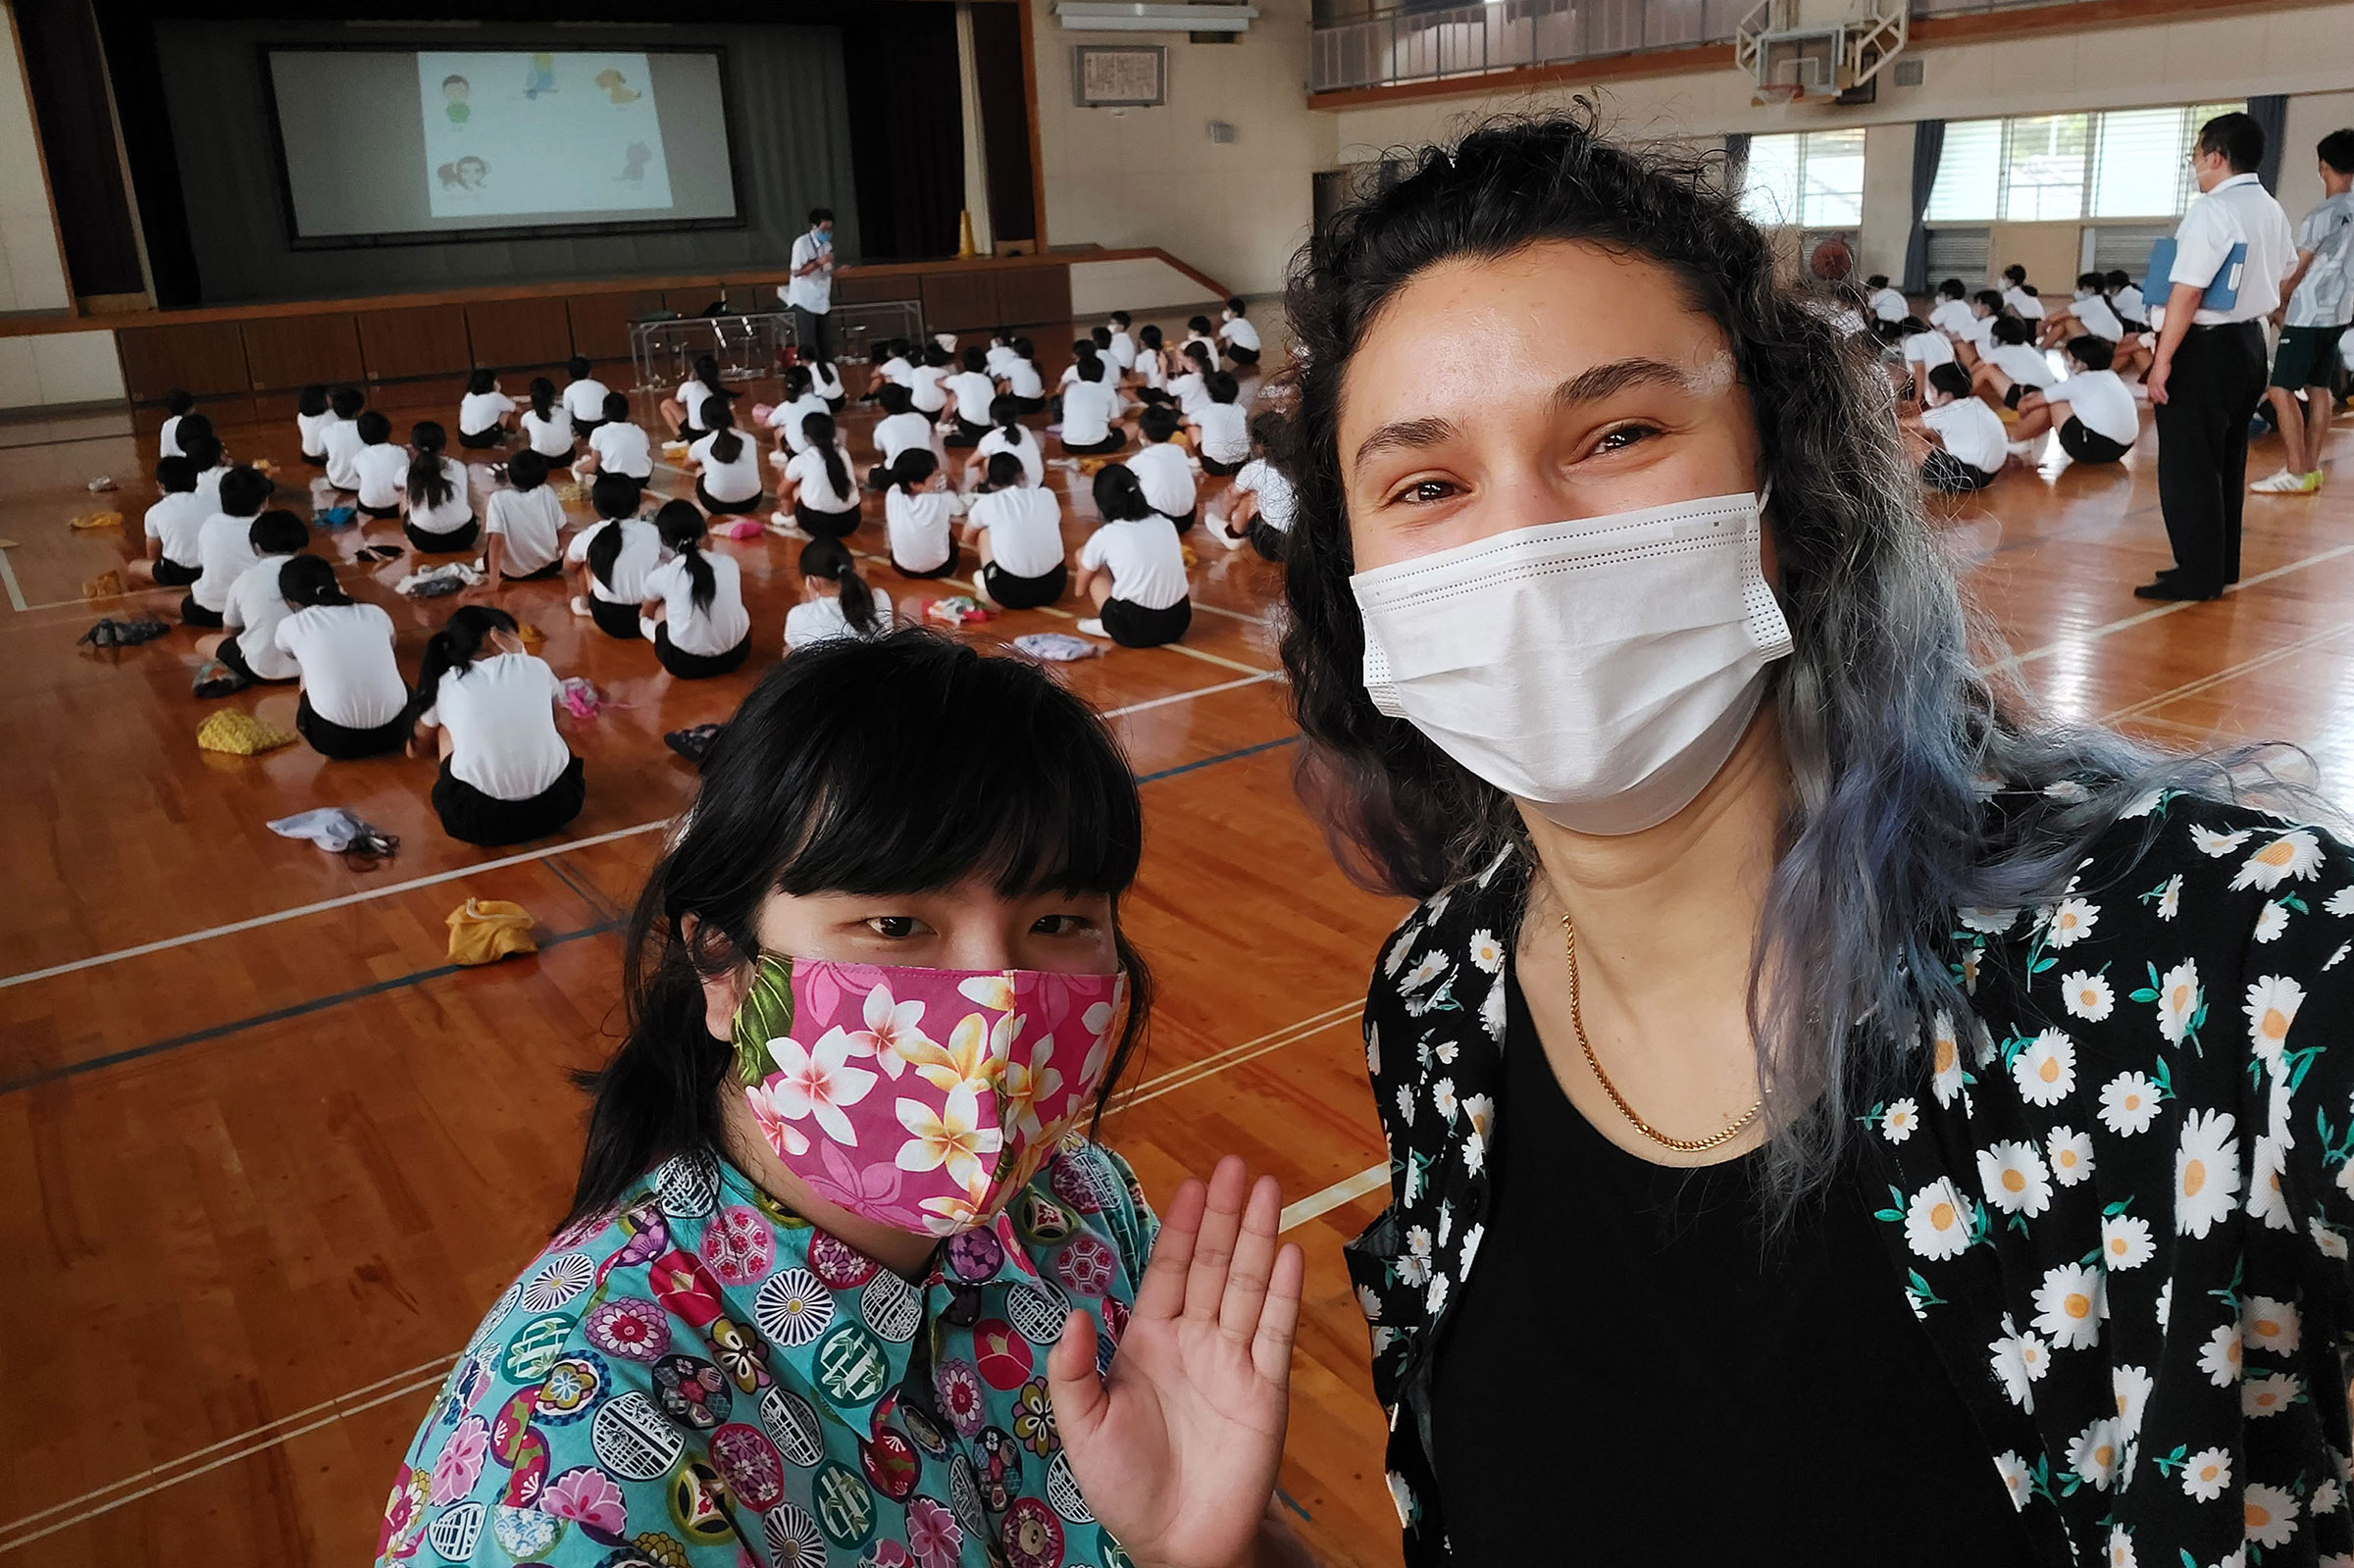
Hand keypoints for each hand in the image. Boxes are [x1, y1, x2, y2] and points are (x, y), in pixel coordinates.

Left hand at [1046, 1157, 1302, 1567]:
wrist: (1179, 1542)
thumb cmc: (1124, 1487)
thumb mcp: (1082, 1429)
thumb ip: (1072, 1372)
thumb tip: (1073, 1315)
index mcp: (1148, 1343)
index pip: (1168, 1271)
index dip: (1180, 1227)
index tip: (1191, 1183)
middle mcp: (1194, 1341)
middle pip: (1212, 1264)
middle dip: (1224, 1215)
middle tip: (1236, 1165)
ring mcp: (1233, 1361)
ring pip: (1246, 1285)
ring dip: (1257, 1237)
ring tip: (1268, 1189)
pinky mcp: (1265, 1389)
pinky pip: (1274, 1331)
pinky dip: (1282, 1291)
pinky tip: (1289, 1252)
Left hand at [2146, 358, 2170, 405]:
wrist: (2161, 360)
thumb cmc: (2161, 365)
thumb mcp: (2158, 373)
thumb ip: (2158, 378)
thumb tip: (2161, 381)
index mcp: (2150, 380)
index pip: (2149, 390)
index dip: (2151, 396)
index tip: (2152, 400)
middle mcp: (2151, 382)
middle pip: (2152, 393)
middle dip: (2155, 399)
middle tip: (2158, 404)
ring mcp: (2154, 383)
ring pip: (2156, 394)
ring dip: (2160, 399)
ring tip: (2164, 402)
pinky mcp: (2159, 382)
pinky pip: (2161, 391)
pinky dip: (2164, 395)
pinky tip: (2166, 398)